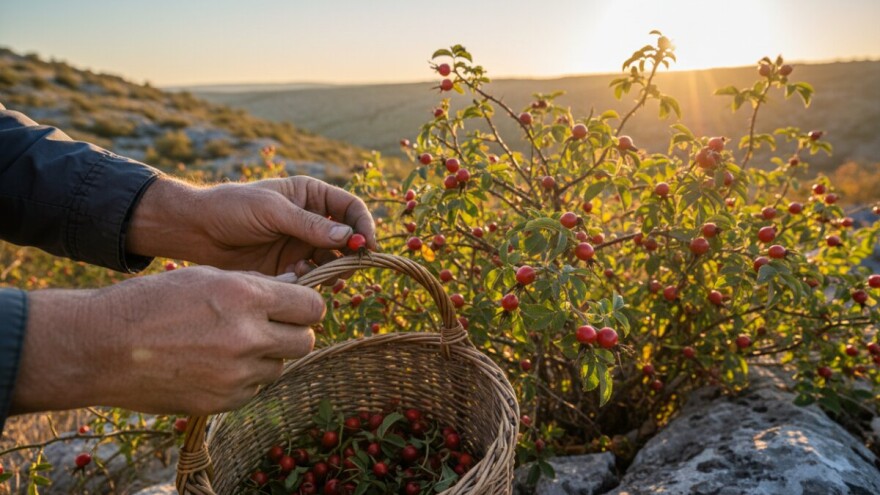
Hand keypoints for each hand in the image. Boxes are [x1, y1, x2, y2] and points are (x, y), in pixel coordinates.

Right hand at [10, 267, 322, 415]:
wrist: (102, 347)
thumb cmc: (152, 302)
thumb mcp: (206, 277)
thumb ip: (255, 283)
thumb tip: (295, 283)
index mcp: (247, 296)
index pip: (312, 307)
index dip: (305, 306)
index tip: (296, 307)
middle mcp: (248, 336)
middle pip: (305, 340)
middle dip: (293, 332)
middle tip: (270, 327)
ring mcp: (237, 373)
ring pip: (280, 366)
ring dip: (267, 356)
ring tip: (232, 344)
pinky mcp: (223, 400)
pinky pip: (255, 388)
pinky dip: (245, 378)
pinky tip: (215, 364)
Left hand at [127, 176, 376, 274]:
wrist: (196, 231)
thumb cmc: (232, 208)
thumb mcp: (271, 210)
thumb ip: (309, 224)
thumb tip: (349, 236)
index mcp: (311, 196)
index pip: (350, 207)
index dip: (363, 225)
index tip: (367, 245)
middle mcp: (311, 220)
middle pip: (347, 238)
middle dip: (351, 253)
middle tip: (348, 267)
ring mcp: (301, 245)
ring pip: (333, 261)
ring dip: (332, 270)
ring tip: (320, 275)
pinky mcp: (289, 267)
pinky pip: (312, 277)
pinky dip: (310, 280)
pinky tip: (295, 276)